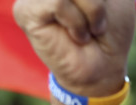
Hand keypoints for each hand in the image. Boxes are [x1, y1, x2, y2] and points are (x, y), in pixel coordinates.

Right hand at [14, 0, 135, 95]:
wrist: (105, 67)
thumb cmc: (111, 30)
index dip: (89, 1)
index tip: (96, 15)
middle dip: (96, 0)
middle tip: (101, 20)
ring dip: (92, 9)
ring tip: (92, 28)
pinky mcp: (25, 11)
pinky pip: (57, 2)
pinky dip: (76, 21)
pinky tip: (78, 36)